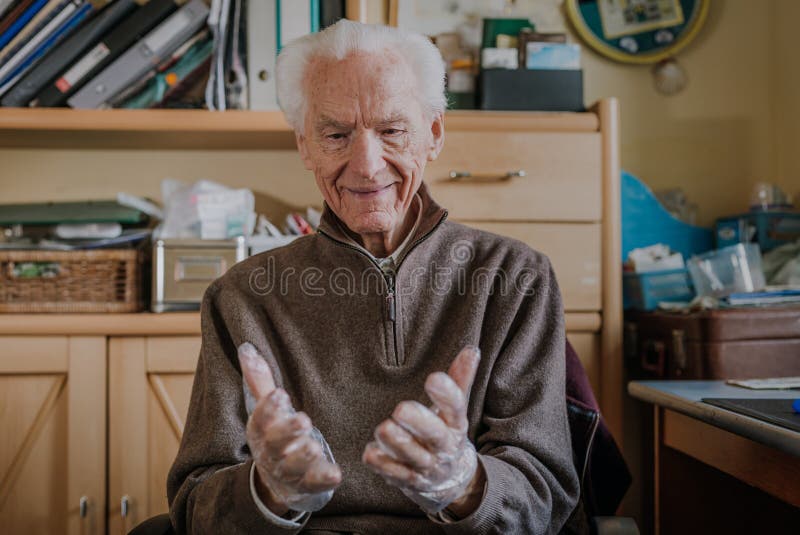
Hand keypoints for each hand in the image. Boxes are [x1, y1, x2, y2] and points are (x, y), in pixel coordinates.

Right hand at [238, 342, 340, 513]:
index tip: (280, 395)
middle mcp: (272, 452)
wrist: (276, 482)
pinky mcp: (307, 484)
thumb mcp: (265, 410)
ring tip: (314, 447)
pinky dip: (323, 479)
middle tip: (304, 421)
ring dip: (303, 457)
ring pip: (293, 466)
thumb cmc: (274, 436)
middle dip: (287, 432)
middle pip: (275, 443)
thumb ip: (260, 381)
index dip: (268, 408)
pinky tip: (335, 474)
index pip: (260, 418)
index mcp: (261, 430)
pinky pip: (314, 483)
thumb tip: (246, 348)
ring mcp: (289, 470)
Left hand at [362, 346, 482, 514]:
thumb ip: (460, 379)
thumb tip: (471, 349)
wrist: (451, 479)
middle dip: (420, 423)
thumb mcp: (455, 409)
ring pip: (414, 457)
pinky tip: (370, 454)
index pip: (456, 408)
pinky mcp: (409, 479)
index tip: (433, 378)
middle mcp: (444, 446)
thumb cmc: (447, 432)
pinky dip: (383, 466)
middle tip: (401, 409)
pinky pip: (396, 474)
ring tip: (383, 428)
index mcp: (456, 424)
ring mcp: (427, 465)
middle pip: (436, 436)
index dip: (447, 394)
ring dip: (398, 444)